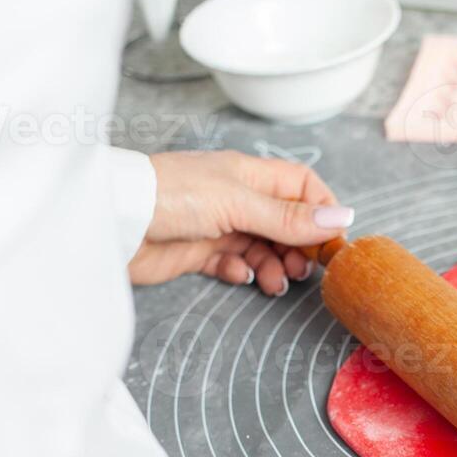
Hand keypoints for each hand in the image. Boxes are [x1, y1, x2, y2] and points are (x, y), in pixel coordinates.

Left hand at [129, 150, 354, 296]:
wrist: (115, 220)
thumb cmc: (171, 195)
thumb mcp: (239, 203)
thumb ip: (289, 217)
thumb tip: (342, 218)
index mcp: (250, 175)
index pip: (302, 186)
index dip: (322, 210)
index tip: (332, 240)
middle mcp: (237, 198)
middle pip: (286, 223)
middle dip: (299, 247)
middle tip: (303, 270)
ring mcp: (218, 225)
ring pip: (262, 248)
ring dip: (274, 266)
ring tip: (274, 281)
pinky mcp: (198, 252)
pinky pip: (233, 265)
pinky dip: (241, 273)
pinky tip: (238, 276)